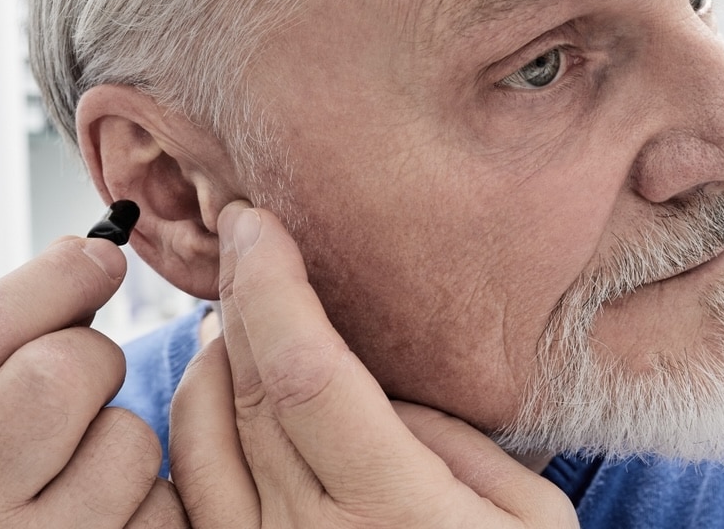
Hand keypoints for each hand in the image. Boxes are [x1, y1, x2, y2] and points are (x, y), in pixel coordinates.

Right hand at [0, 237, 188, 527]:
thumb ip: (0, 354)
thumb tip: (87, 255)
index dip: (54, 279)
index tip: (100, 256)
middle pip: (60, 373)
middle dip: (94, 357)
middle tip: (89, 379)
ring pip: (128, 438)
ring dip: (127, 439)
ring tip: (89, 471)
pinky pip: (164, 505)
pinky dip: (154, 500)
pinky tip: (114, 518)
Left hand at [168, 202, 577, 527]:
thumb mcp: (531, 518)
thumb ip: (453, 442)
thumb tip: (374, 386)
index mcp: (398, 513)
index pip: (308, 371)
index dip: (274, 286)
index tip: (258, 224)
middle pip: (250, 389)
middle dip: (241, 297)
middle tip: (245, 239)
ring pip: (202, 433)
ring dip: (211, 353)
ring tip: (236, 306)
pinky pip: (192, 489)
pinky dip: (192, 419)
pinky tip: (218, 381)